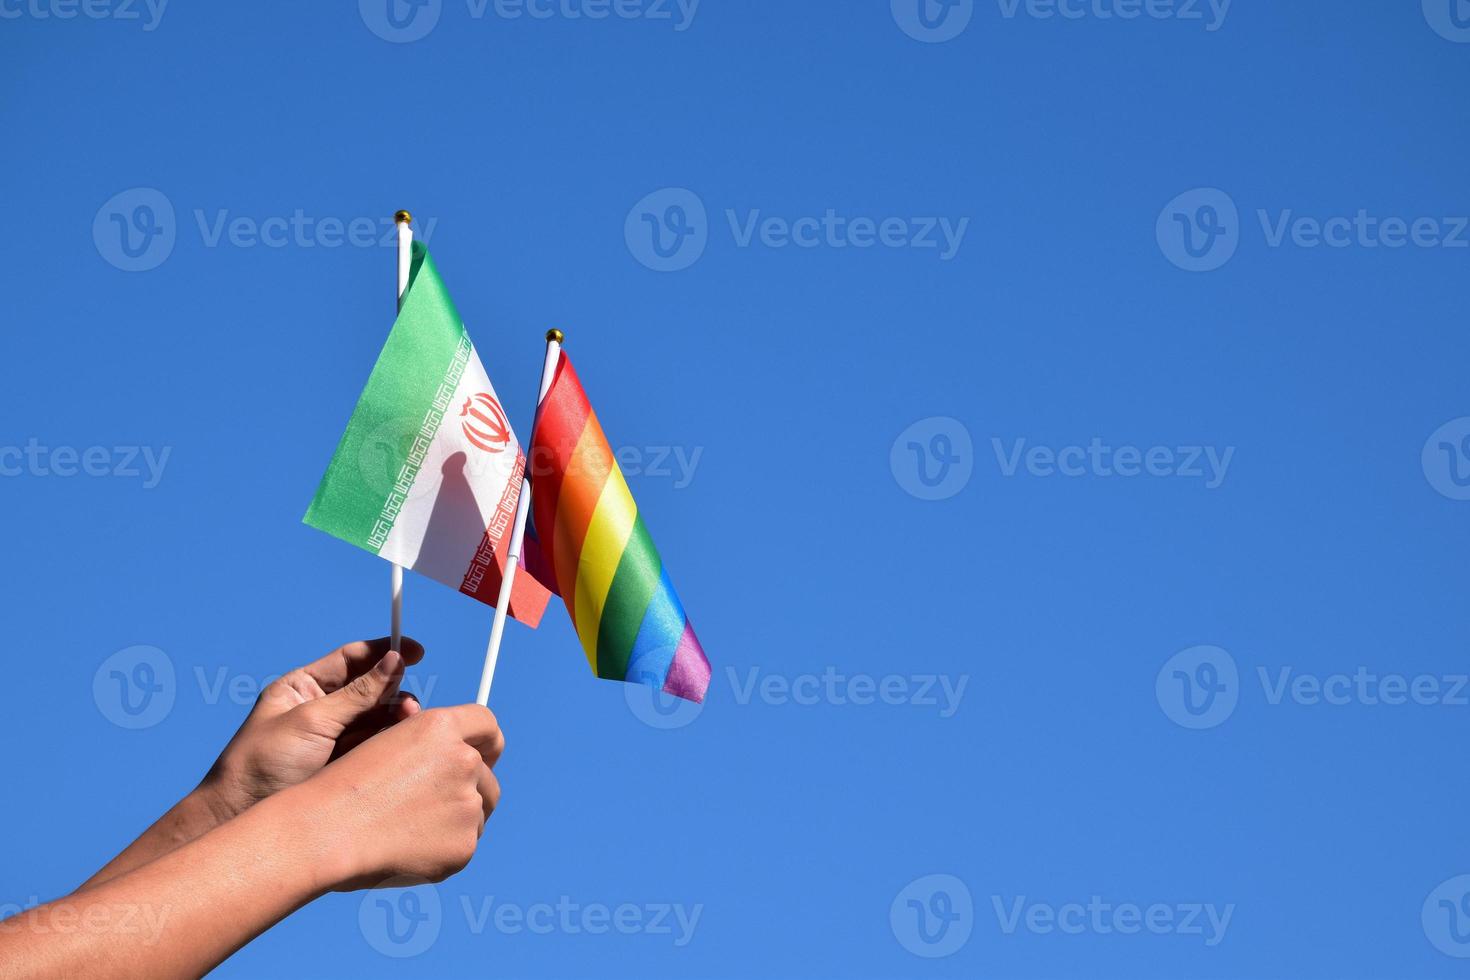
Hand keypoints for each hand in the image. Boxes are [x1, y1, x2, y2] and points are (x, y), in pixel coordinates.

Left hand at [200, 637, 425, 818]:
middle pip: (369, 687)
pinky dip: (392, 739)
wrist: (240, 817)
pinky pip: (376, 744)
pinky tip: (403, 741)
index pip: (351, 659)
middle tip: (409, 701)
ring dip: (396, 715)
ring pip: (377, 717)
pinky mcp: (344, 764)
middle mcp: (321, 709)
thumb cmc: (261, 764)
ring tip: (408, 720)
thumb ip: (357, 694)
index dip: (384, 651)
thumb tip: (395, 661)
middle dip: (393, 689)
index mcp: (303, 688)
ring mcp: (334, 738)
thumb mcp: (311, 720)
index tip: (416, 651)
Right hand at [292, 704, 505, 888]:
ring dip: (456, 819)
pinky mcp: (464, 845)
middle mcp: (463, 760)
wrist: (322, 834)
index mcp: (440, 727)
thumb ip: (428, 745)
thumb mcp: (387, 744)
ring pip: (478, 812)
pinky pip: (464, 844)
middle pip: (487, 775)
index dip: (486, 742)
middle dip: (469, 788)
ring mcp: (467, 804)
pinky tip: (406, 850)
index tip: (483, 756)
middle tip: (434, 805)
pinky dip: (443, 849)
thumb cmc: (342, 790)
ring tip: (408, 829)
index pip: (486, 725)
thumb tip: (457, 751)